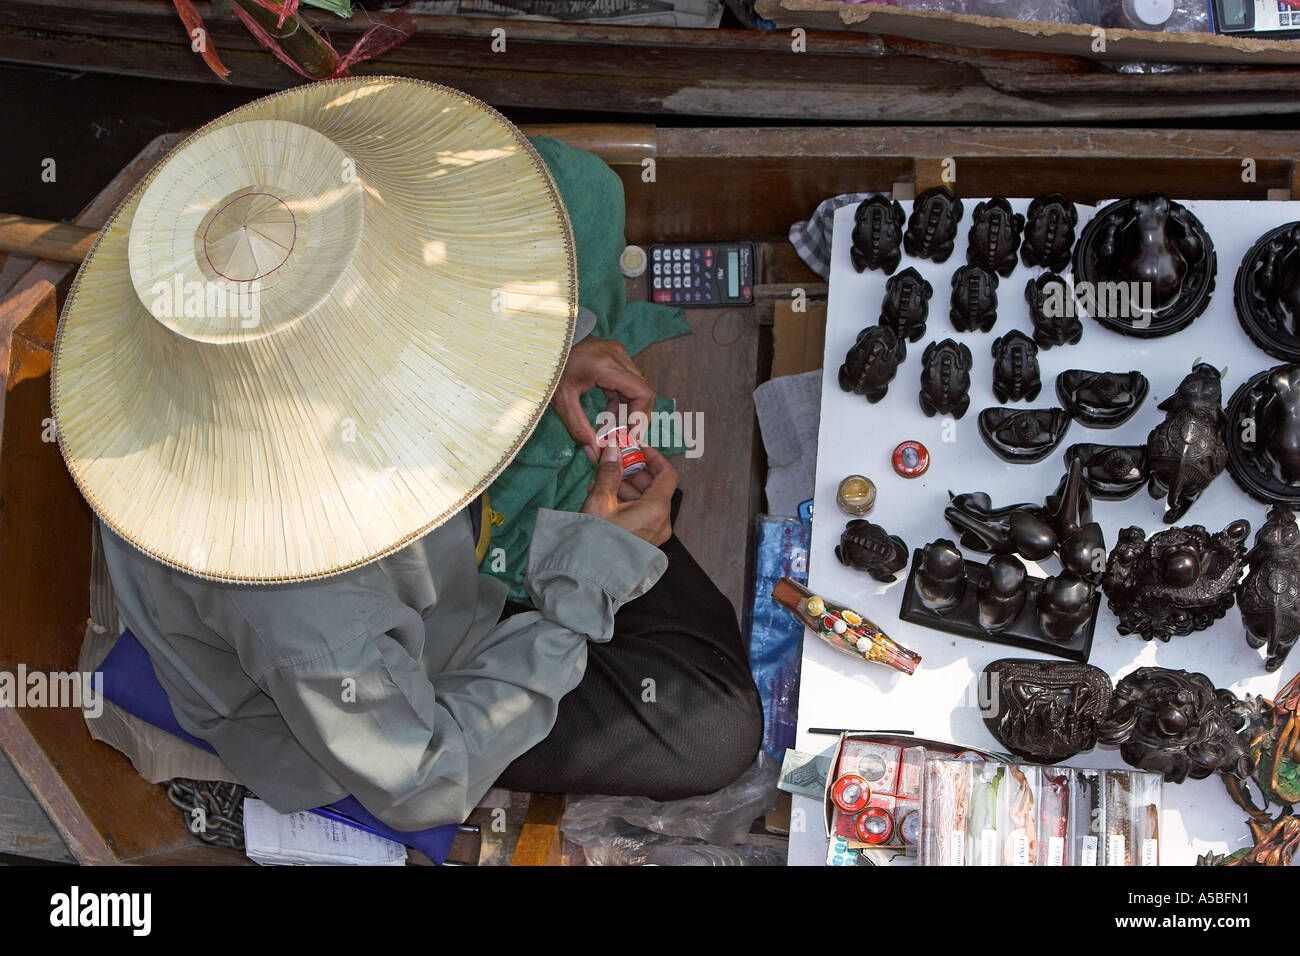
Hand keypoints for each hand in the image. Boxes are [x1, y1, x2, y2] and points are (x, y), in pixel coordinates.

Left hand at [551, 336, 654, 458]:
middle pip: (643, 392)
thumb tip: (595, 454)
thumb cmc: (551, 366)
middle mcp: (618, 357)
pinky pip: (626, 383)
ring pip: (636, 388)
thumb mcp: (561, 400)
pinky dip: (620, 402)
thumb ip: (578, 428)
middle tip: (625, 439)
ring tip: (613, 431)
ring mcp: (618, 354)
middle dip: (636, 418)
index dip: (642, 418)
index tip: (632, 437)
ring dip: (628, 411)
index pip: (642, 393)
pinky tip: (608, 417)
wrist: (546, 340)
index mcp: (607, 366)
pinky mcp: (614, 356)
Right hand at [581, 443, 676, 545]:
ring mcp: (654, 536)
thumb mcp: (600, 501)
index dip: (654, 458)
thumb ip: (609, 472)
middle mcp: (661, 523)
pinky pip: (640, 517)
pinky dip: (626, 504)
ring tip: (602, 482)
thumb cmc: (596, 540)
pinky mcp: (643, 545)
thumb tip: (614, 450)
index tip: (637, 449)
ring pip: (646, 503)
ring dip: (627, 488)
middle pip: (655, 488)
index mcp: (657, 509)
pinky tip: (604, 500)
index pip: (667, 474)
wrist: (590, 579)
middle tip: (614, 463)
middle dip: (634, 472)